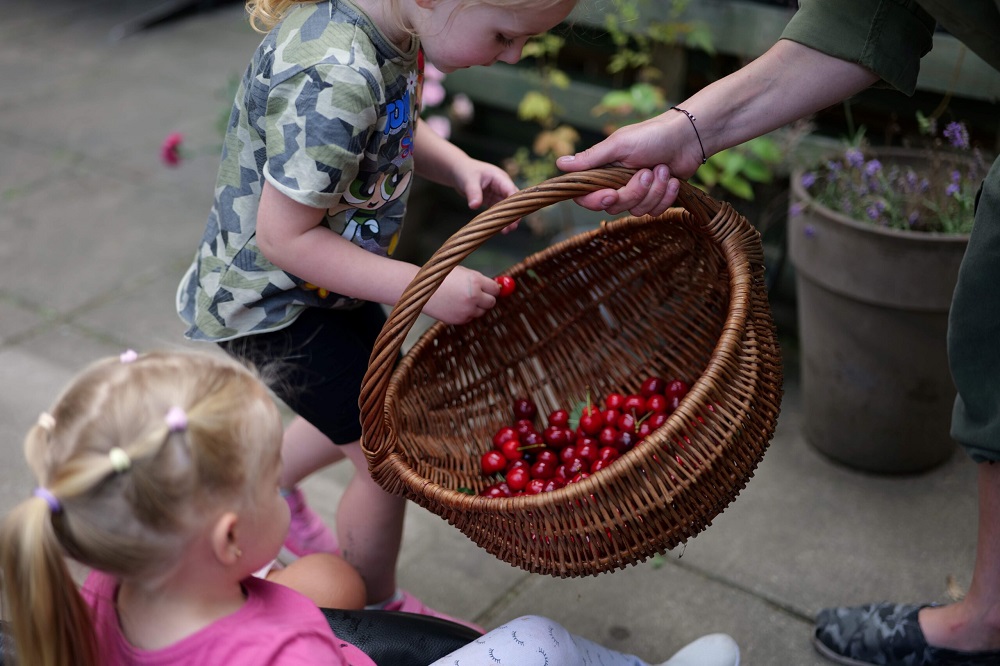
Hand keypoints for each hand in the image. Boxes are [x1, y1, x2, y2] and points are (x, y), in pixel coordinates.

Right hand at [423, 266, 499, 324]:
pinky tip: (454, 305)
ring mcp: (467, 310)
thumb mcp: (462, 273)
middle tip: (478, 294)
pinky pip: (470, 317)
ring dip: (476, 306)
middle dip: (487, 298)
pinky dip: (466, 313)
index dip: (493, 288)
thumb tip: (498, 287)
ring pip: (481, 311)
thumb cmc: (442, 278)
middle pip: (492, 302)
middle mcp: (473, 296)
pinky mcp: (460, 320)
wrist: (421, 290)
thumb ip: (480, 280)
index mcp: (475, 281)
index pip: (495, 289)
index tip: (490, 288)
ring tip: (461, 298)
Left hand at [453, 159, 520, 233]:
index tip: (516, 215)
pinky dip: (498, 218)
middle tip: (513, 227)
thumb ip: (473, 193)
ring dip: (506, 218)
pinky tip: (498, 228)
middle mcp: (501, 185)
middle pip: (511, 200)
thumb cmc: (464, 171)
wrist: (458, 171)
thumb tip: (474, 206)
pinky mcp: (492, 199)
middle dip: (513, 213)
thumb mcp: (469, 181)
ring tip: (507, 231)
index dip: (515, 203)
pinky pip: (497, 210)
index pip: (511, 190)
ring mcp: (497, 193)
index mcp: (499, 177)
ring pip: (506, 207)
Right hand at [556, 113, 699, 216]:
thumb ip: (591, 158)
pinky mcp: (654, 199)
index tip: (611, 194)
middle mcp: (616, 184)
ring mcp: (636, 193)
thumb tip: (560, 164)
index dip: (596, 200)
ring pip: (637, 211)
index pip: (586, 197)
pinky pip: (655, 212)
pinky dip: (666, 196)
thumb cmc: (652, 135)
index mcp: (603, 171)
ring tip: (664, 169)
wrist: (688, 138)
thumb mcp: (619, 144)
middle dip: (635, 191)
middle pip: (615, 207)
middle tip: (648, 171)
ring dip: (654, 191)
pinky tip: (673, 179)